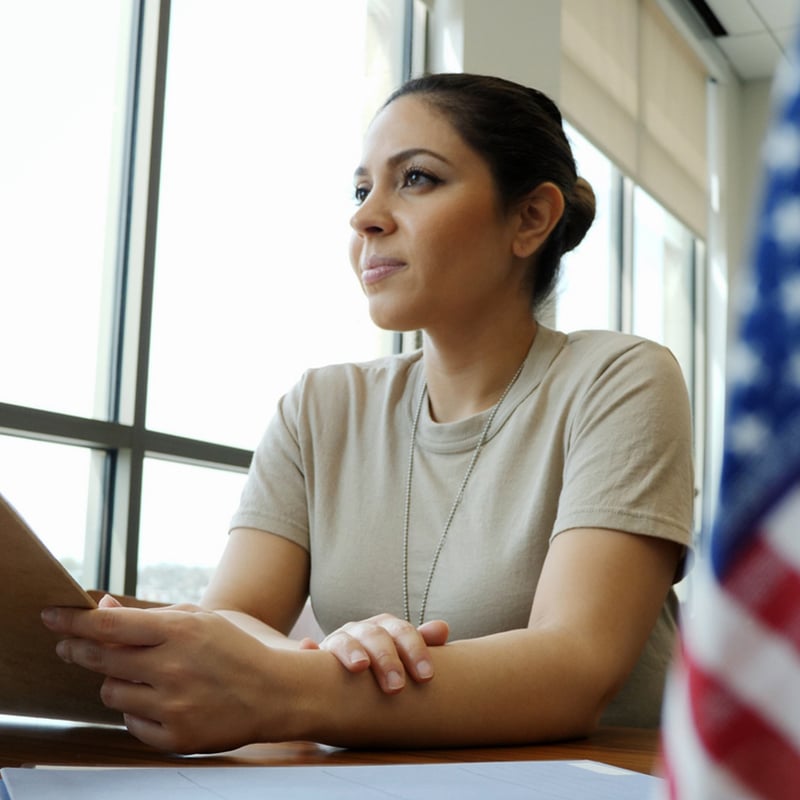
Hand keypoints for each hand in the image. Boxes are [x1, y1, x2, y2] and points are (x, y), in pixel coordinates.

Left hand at [40, 598, 291, 753]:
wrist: (274, 693)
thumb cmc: (233, 650)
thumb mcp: (198, 620)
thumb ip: (149, 616)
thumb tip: (103, 608)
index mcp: (180, 630)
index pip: (110, 626)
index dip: (74, 621)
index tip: (51, 616)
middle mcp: (172, 667)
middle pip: (100, 659)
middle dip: (79, 650)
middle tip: (70, 646)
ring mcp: (173, 705)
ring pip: (111, 692)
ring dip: (117, 680)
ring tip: (143, 675)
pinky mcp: (174, 737)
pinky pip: (130, 721)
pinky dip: (138, 709)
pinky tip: (162, 699)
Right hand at [298, 613, 448, 693]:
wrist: (344, 665)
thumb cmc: (381, 661)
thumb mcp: (401, 651)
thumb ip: (422, 642)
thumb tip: (443, 628)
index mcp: (384, 628)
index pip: (402, 631)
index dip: (415, 650)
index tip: (426, 676)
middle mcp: (360, 631)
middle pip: (375, 636)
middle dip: (387, 659)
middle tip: (396, 687)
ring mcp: (337, 642)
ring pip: (343, 640)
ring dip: (351, 650)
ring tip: (359, 665)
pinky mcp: (315, 658)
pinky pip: (308, 652)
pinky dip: (307, 650)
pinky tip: (308, 649)